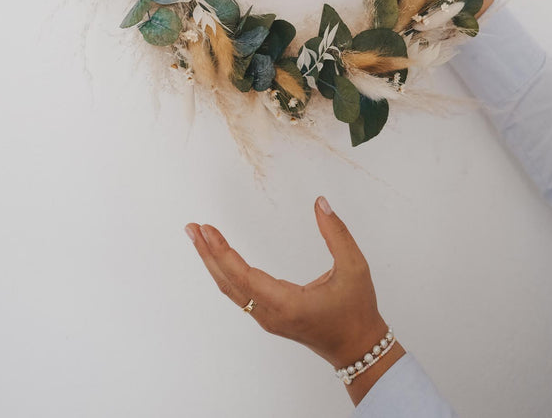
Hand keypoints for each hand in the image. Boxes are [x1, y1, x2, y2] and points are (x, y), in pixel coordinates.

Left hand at [185, 196, 405, 404]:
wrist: (359, 348)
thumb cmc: (357, 309)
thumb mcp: (354, 267)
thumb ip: (336, 233)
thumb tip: (320, 203)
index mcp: (288, 304)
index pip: (245, 277)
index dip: (223, 253)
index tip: (207, 231)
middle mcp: (271, 314)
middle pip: (229, 283)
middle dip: (208, 254)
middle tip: (192, 228)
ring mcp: (268, 318)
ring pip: (232, 290)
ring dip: (214, 263)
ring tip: (200, 237)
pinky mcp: (269, 317)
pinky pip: (240, 294)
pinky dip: (226, 272)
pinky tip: (220, 257)